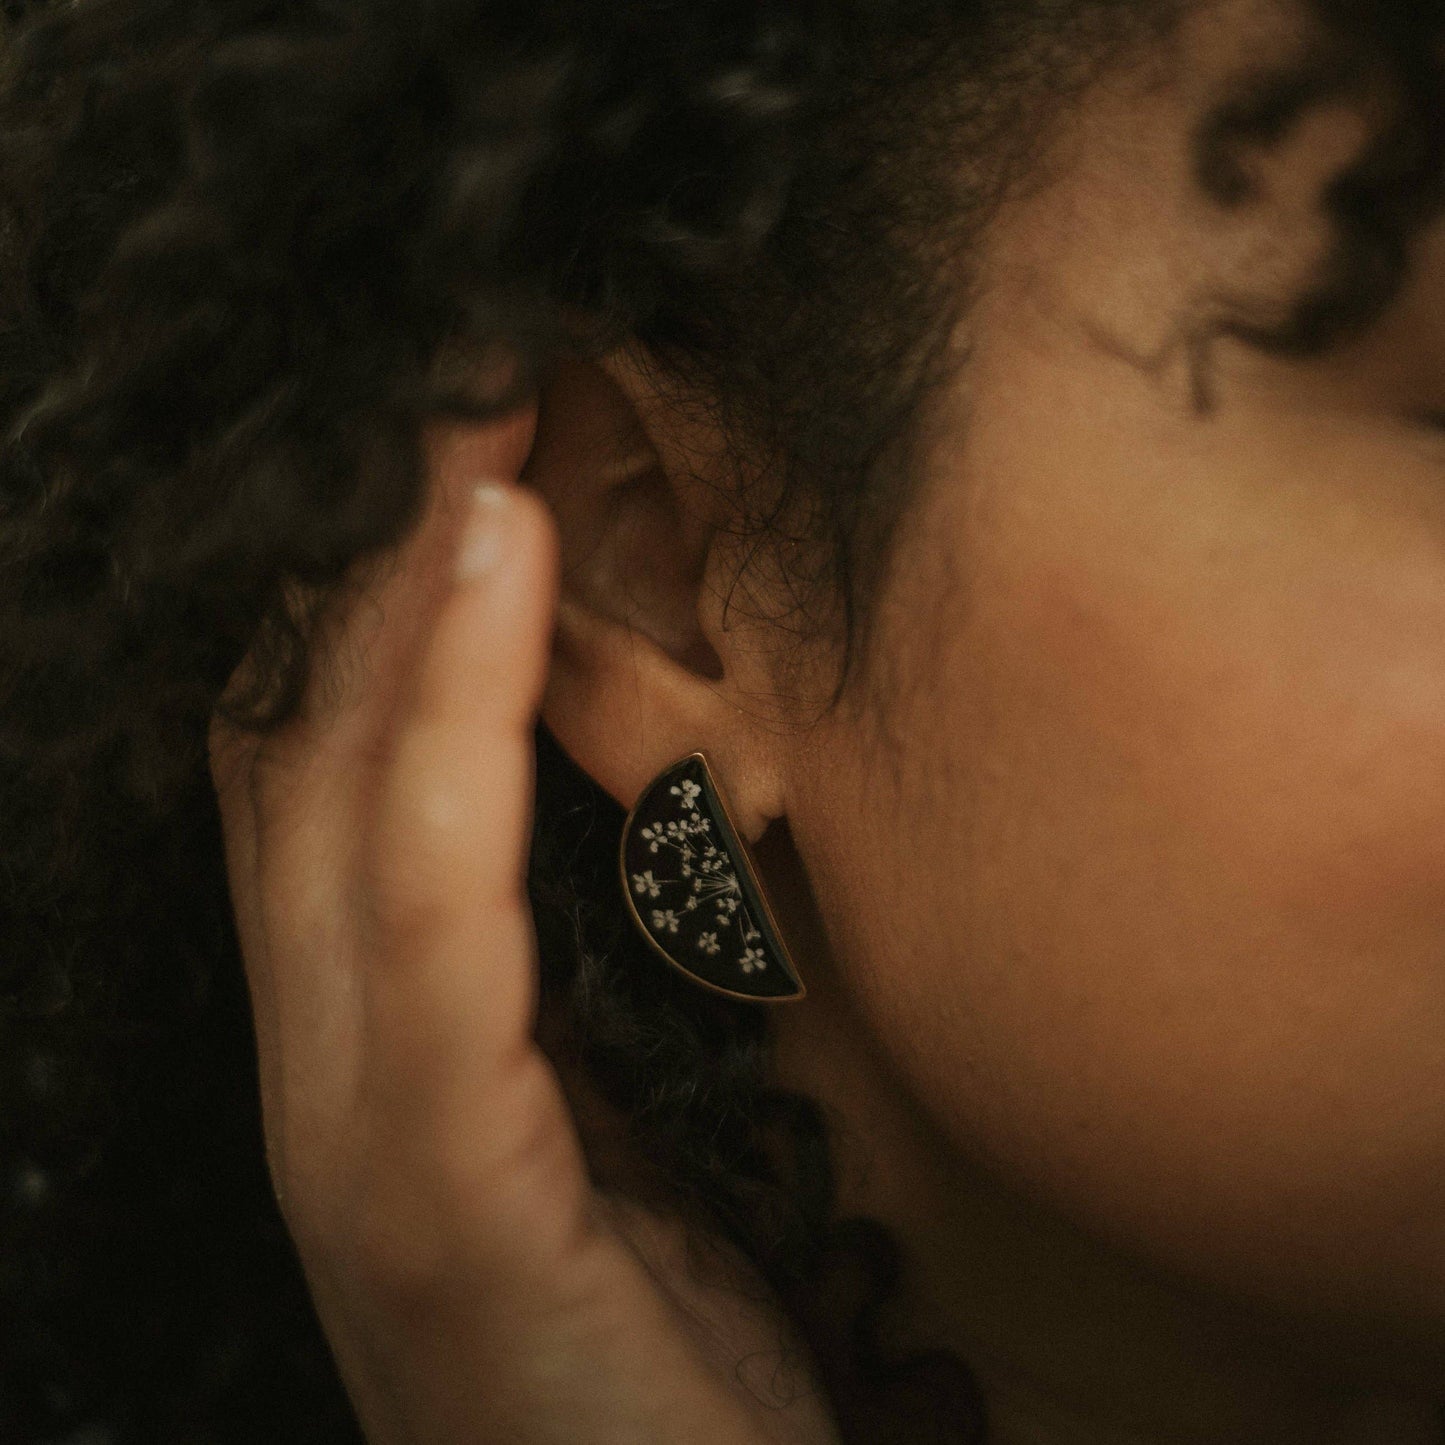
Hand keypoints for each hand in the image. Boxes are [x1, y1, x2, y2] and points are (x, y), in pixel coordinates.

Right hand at [206, 407, 838, 1444]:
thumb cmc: (658, 1358)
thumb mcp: (617, 1142)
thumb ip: (568, 999)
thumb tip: (610, 827)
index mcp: (380, 1057)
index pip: (328, 784)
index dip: (369, 604)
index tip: (455, 448)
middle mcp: (333, 1078)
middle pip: (310, 757)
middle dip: (367, 561)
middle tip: (449, 374)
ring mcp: (359, 1141)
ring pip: (336, 804)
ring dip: (390, 600)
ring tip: (461, 430)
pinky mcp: (436, 1200)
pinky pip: (432, 919)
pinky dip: (445, 729)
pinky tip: (486, 573)